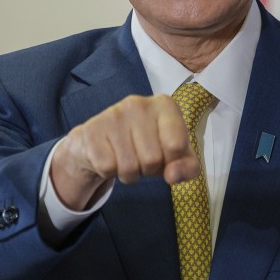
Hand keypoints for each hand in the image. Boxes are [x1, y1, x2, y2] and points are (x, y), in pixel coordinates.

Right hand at [49, 94, 199, 210]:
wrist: (102, 142)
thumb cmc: (147, 146)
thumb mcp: (175, 156)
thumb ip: (187, 167)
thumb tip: (173, 176)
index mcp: (164, 105)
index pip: (177, 146)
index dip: (171, 160)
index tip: (164, 152)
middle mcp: (138, 103)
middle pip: (152, 159)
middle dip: (148, 169)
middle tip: (141, 157)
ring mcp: (113, 114)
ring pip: (129, 167)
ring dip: (130, 174)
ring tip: (127, 158)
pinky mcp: (91, 130)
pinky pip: (107, 168)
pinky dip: (109, 172)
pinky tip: (109, 157)